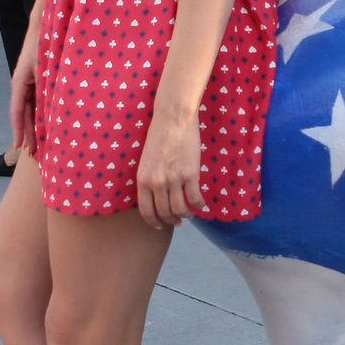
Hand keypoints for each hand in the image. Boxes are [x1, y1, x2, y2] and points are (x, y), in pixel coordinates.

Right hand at [9, 28, 40, 155]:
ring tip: (38, 146)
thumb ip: (47, 88)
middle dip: (28, 135)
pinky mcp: (35, 81)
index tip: (19, 146)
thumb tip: (51, 112)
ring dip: (34, 127)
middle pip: (24, 115)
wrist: (44, 26)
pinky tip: (45, 127)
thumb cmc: (44, 44)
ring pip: (31, 110)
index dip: (19, 130)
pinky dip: (40, 116)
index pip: (17, 112)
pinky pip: (36, 102)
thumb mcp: (46, 68)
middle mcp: (21, 86)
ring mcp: (28, 84)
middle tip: (34, 154)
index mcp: (20, 83)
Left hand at [137, 110, 204, 227]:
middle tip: (179, 221)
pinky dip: (199, 204)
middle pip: (165, 213)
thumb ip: (149, 178)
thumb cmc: (159, 136)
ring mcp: (174, 179)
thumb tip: (157, 197)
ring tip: (191, 212)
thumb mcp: (146, 160)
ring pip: (181, 209)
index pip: (146, 211)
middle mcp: (157, 182)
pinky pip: (196, 198)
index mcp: (143, 179)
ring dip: (187, 214)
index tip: (160, 226)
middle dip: (172, 220)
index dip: (153, 222)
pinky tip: (201, 203)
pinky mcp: (190, 173)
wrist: (173, 118)